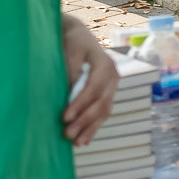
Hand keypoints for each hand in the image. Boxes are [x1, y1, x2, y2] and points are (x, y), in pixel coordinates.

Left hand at [60, 13, 118, 145]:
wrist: (78, 35)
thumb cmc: (71, 42)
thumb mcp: (69, 51)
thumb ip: (71, 71)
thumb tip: (69, 93)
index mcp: (105, 65)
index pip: (93, 88)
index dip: (80, 104)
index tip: (65, 117)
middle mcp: (113, 77)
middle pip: (101, 103)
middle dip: (85, 120)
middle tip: (67, 134)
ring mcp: (112, 86)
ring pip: (104, 110)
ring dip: (91, 128)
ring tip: (77, 143)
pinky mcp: (107, 92)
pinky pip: (103, 111)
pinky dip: (94, 126)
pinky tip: (85, 139)